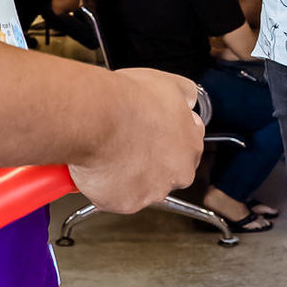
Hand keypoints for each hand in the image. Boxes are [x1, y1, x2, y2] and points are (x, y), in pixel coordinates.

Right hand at [70, 68, 203, 213]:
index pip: (185, 148)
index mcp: (190, 145)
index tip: (150, 133)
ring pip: (140, 186)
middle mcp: (177, 173)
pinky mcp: (127, 203)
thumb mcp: (167, 83)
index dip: (164, 139)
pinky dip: (106, 186)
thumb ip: (185, 95)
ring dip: (127, 174)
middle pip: (165, 171)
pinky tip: (98, 167)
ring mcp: (152, 190)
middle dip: (148, 161)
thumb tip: (188, 99)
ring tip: (108, 153)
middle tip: (126, 143)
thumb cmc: (127, 101)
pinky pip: (115, 198)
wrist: (97, 118)